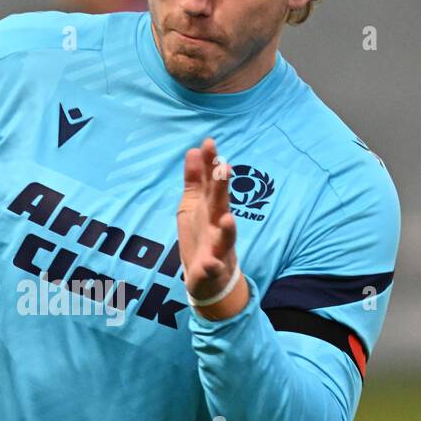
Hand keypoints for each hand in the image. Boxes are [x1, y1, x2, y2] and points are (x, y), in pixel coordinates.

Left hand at [176, 137, 249, 319]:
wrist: (209, 277)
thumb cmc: (202, 236)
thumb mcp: (192, 205)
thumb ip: (194, 180)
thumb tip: (193, 151)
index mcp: (210, 208)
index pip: (210, 183)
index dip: (210, 164)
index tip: (208, 142)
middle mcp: (217, 224)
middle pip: (220, 204)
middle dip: (221, 187)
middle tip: (223, 167)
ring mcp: (217, 247)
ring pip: (225, 236)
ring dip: (227, 228)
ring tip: (227, 218)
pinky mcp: (212, 269)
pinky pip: (213, 267)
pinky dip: (213, 265)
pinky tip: (211, 263)